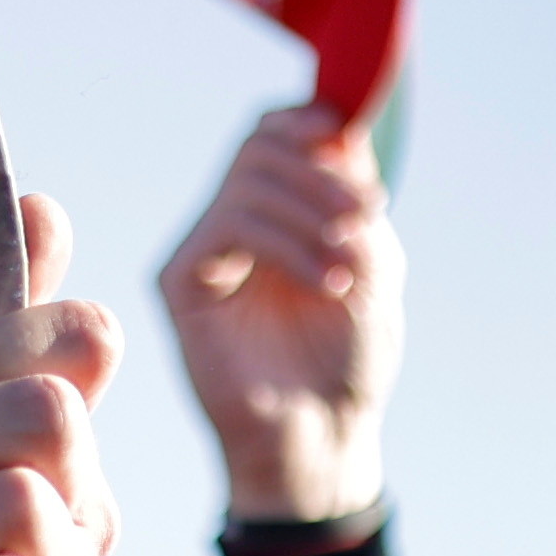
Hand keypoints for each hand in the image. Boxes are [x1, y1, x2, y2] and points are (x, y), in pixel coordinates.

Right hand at [159, 107, 399, 533]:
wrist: (324, 434)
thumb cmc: (349, 360)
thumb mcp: (374, 265)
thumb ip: (354, 198)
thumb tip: (336, 131)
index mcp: (280, 212)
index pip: (275, 133)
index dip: (308, 121)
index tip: (346, 135)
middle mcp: (236, 224)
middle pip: (259, 145)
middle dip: (320, 169)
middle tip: (366, 214)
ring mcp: (205, 251)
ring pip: (247, 180)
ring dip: (311, 211)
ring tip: (348, 264)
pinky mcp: (182, 282)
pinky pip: (229, 224)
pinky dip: (286, 242)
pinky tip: (324, 280)